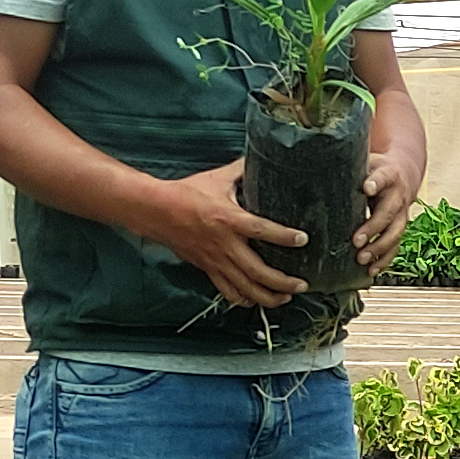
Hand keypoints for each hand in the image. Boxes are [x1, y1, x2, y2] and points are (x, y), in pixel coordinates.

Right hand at [129, 159, 309, 308]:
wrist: (156, 211)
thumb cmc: (186, 193)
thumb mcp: (217, 178)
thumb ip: (242, 171)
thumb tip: (262, 158)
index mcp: (229, 219)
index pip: (262, 230)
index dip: (284, 237)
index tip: (303, 240)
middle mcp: (224, 244)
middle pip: (257, 271)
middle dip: (283, 282)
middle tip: (302, 284)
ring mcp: (215, 260)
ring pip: (245, 288)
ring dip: (268, 297)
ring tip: (286, 298)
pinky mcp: (207, 269)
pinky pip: (227, 291)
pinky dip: (243, 299)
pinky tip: (256, 300)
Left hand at [355, 131, 428, 274]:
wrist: (403, 175)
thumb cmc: (375, 169)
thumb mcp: (365, 161)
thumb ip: (348, 165)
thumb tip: (311, 161)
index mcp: (389, 174)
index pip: (383, 177)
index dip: (376, 182)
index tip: (366, 187)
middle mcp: (398, 195)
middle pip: (388, 213)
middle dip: (373, 227)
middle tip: (356, 240)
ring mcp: (402, 214)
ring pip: (394, 234)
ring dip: (379, 248)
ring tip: (362, 258)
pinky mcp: (400, 229)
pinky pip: (396, 247)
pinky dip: (385, 260)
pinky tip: (372, 270)